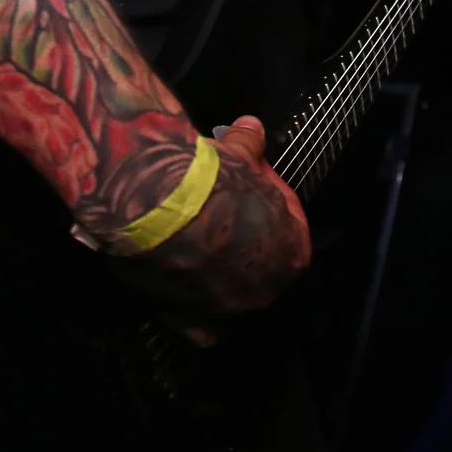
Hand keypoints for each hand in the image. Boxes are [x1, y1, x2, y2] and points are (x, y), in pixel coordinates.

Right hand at [119, 116, 309, 318]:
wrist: (159, 208)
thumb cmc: (211, 180)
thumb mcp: (237, 152)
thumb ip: (249, 144)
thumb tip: (251, 128)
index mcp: (292, 253)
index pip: (288, 224)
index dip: (267, 194)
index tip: (246, 175)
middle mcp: (267, 292)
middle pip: (258, 260)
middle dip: (241, 232)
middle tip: (216, 203)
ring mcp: (229, 313)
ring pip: (228, 294)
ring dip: (215, 267)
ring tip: (189, 234)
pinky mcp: (190, 323)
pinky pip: (196, 322)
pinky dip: (189, 305)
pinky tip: (176, 281)